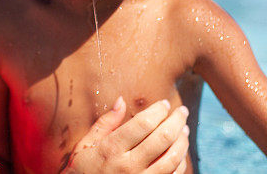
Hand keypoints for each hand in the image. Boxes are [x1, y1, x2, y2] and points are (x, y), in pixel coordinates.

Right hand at [61, 97, 189, 173]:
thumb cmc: (83, 169)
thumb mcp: (86, 144)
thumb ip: (106, 122)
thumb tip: (122, 100)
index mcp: (111, 149)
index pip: (143, 124)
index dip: (158, 111)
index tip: (165, 103)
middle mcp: (127, 166)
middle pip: (162, 138)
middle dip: (176, 121)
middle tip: (182, 111)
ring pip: (172, 159)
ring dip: (182, 141)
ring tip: (184, 130)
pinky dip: (180, 163)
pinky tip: (180, 152)